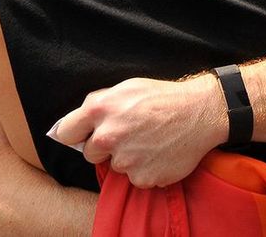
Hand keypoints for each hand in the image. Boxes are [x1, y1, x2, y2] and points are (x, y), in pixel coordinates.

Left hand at [54, 75, 227, 187]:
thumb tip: (74, 123)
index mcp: (100, 110)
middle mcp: (109, 136)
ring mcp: (126, 160)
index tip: (83, 135)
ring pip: (116, 166)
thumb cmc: (163, 97)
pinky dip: (145, 169)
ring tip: (149, 140)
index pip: (66, 133)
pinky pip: (135, 178)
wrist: (200, 112)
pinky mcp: (143, 177)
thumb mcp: (127, 88)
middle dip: (104, 147)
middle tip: (128, 134)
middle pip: (90, 154)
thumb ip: (99, 105)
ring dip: (128, 158)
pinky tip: (158, 152)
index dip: (76, 134)